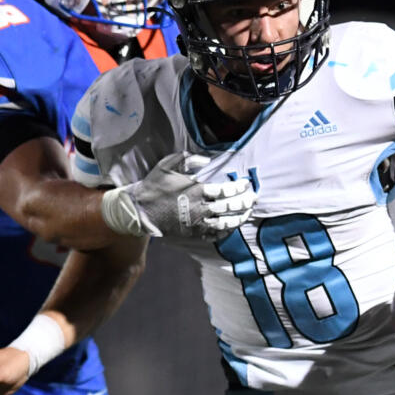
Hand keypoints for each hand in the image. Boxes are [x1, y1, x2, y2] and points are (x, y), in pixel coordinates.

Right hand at [101, 152, 256, 238]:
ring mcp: (198, 223)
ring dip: (240, 218)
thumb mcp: (167, 165)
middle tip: (254, 198)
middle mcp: (200, 208)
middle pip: (230, 206)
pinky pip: (215, 235)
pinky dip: (226, 231)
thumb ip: (187, 159)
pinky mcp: (194, 233)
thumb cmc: (155, 186)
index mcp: (196, 190)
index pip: (225, 190)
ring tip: (248, 213)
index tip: (246, 184)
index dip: (239, 188)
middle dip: (245, 202)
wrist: (141, 211)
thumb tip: (206, 160)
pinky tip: (233, 226)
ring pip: (226, 222)